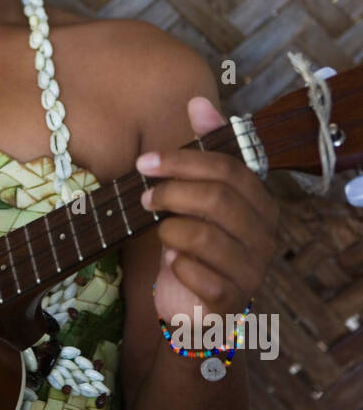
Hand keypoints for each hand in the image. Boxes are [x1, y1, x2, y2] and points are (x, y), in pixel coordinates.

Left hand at [136, 97, 279, 327]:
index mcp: (259, 203)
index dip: (183, 160)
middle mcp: (265, 235)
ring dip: (170, 229)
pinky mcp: (232, 301)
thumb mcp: (193, 195)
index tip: (145, 161)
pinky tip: (173, 264)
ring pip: (207, 236)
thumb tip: (199, 101)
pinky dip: (178, 266)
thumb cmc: (193, 246)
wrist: (190, 308)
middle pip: (218, 198)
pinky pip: (202, 276)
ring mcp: (252, 270)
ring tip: (160, 231)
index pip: (229, 169)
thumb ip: (201, 151)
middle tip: (145, 197)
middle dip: (172, 192)